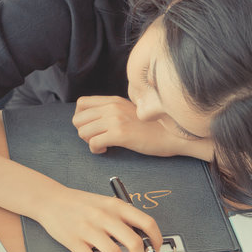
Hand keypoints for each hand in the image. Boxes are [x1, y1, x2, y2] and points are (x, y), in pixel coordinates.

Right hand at [36, 186, 162, 251]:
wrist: (51, 200)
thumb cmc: (81, 203)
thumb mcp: (107, 203)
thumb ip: (123, 217)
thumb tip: (144, 238)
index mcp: (116, 206)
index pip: (147, 223)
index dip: (156, 239)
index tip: (155, 249)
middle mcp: (104, 216)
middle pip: (134, 243)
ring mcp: (89, 229)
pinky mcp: (74, 242)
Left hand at [72, 95, 211, 158]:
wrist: (172, 134)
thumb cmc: (154, 126)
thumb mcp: (132, 110)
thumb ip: (114, 110)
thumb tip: (97, 119)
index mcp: (114, 100)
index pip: (81, 103)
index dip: (81, 118)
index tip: (91, 127)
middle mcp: (112, 107)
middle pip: (78, 119)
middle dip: (83, 132)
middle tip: (96, 138)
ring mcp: (116, 120)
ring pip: (83, 131)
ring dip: (89, 142)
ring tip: (102, 145)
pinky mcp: (120, 134)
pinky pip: (94, 143)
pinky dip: (96, 150)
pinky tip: (106, 150)